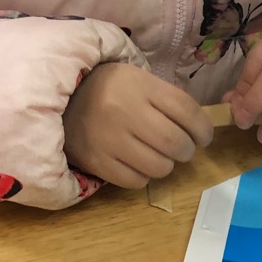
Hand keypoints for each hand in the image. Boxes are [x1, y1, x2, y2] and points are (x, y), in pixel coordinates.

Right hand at [63, 62, 211, 188]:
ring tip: (160, 156)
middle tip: (183, 149)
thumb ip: (167, 100)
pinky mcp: (95, 162)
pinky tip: (138, 164)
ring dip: (167, 165)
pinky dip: (144, 176)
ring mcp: (108, 139)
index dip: (203, 128)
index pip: (186, 110)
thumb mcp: (138, 80)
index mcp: (139, 85)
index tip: (203, 136)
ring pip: (158, 166)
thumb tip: (198, 130)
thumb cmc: (108, 89)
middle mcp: (124, 111)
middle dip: (187, 150)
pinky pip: (136, 181)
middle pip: (174, 142)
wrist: (58, 98)